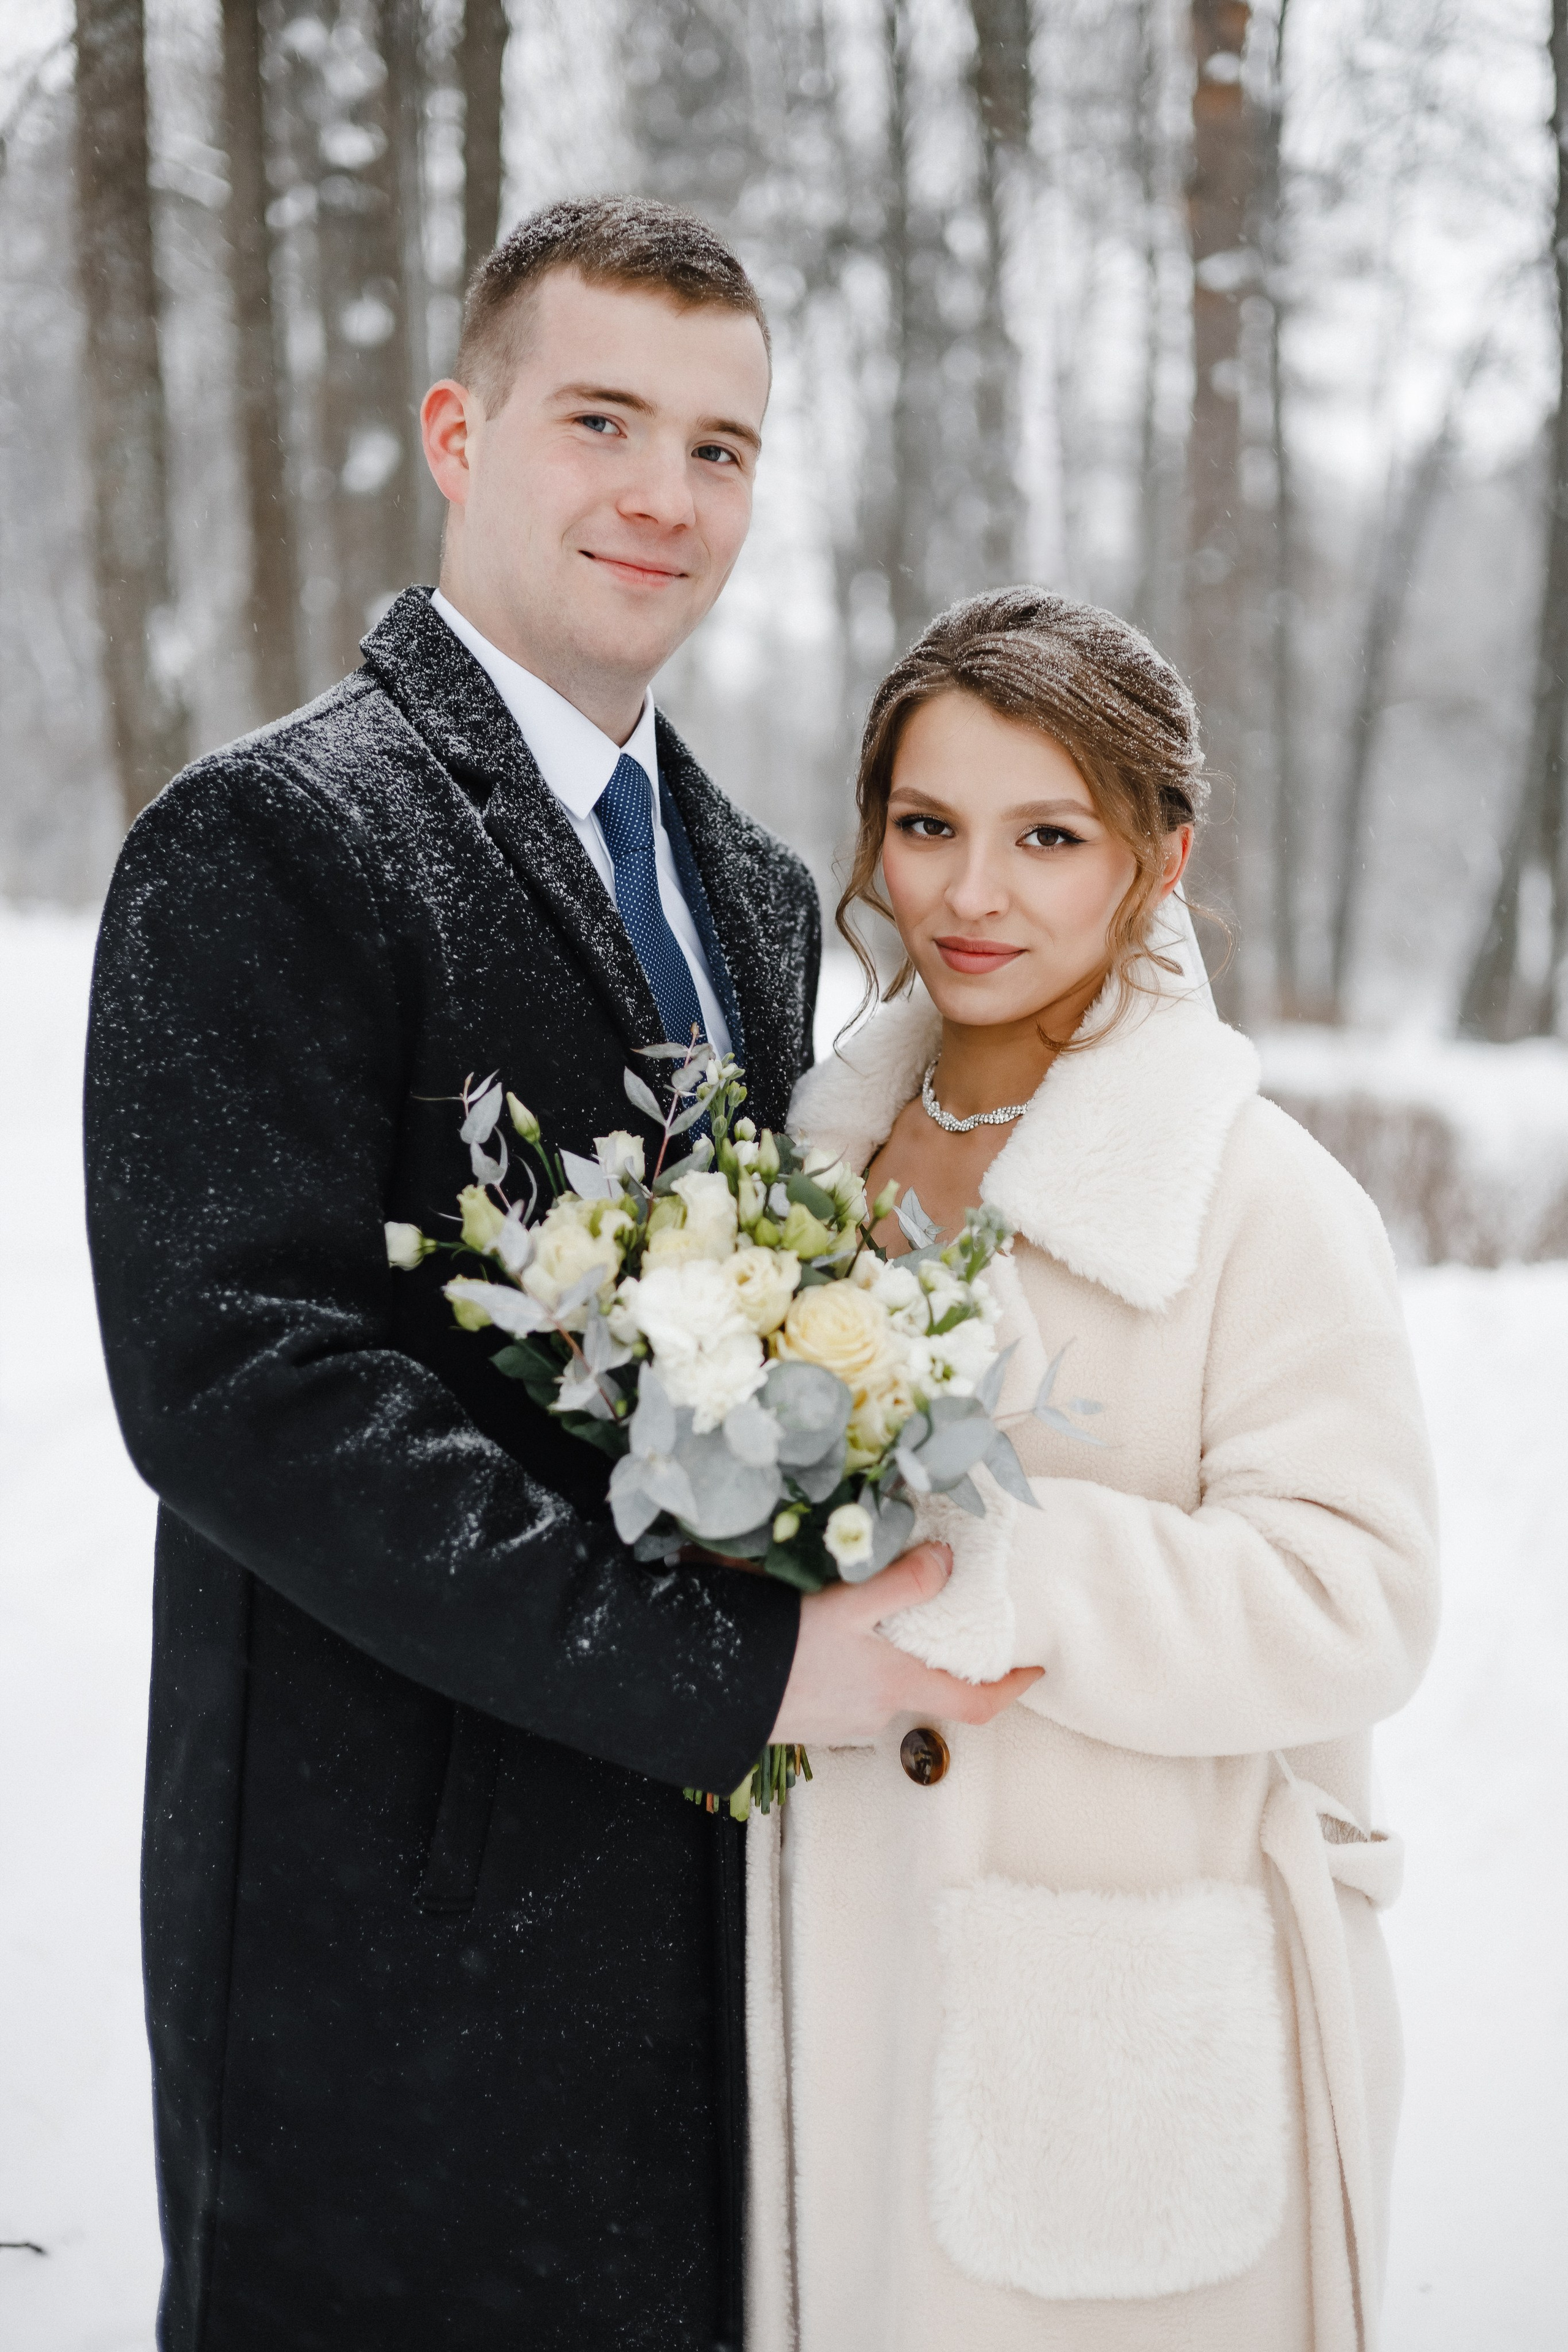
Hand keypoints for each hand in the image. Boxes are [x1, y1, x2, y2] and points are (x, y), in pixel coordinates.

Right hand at [769, 1541, 1042, 1745]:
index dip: (1012, 1688)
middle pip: (923, 1683)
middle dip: (928, 1651)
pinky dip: (844, 1663)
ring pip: (879, 1683)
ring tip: (859, 1611)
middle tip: (925, 1610)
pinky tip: (817, 1635)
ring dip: (879, 1654)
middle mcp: (876, 1713)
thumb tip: (947, 1562)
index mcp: (897, 1686)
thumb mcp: (847, 1604)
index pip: (976, 1703)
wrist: (708, 1693)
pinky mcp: (809, 1720)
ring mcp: (842, 1722)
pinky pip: (843, 1688)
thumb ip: (902, 1583)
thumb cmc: (781, 1652)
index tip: (1035, 1670)